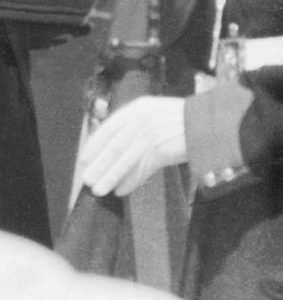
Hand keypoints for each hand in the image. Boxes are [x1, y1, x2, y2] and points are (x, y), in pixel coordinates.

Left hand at [72, 96, 187, 201]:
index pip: (108, 128)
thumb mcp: (157, 113)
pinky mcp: (164, 151)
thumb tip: (115, 146)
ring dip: (111, 177)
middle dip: (99, 166)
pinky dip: (131, 181)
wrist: (214, 123)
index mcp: (138, 108)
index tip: (84, 160)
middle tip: (87, 180)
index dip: (95, 145)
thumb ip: (137, 125)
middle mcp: (142, 120)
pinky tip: (120, 190)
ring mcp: (152, 136)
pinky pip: (143, 169)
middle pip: (114, 147)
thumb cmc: (186, 119)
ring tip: (99, 190)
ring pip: (125, 160)